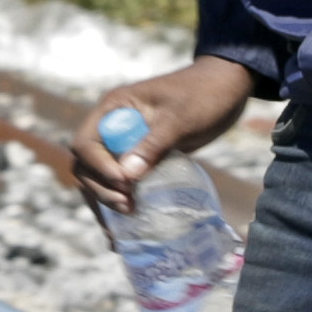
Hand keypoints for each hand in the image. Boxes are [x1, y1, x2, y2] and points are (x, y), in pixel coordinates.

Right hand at [69, 57, 257, 209]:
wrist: (225, 89)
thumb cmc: (204, 95)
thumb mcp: (180, 118)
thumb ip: (154, 144)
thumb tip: (127, 176)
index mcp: (114, 108)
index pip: (86, 143)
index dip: (99, 167)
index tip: (126, 183)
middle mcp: (111, 126)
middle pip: (87, 165)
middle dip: (102, 189)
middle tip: (128, 206)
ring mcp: (124, 143)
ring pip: (99, 177)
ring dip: (107, 200)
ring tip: (128, 218)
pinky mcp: (139, 157)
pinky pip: (120, 181)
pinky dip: (120, 200)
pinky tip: (127, 222)